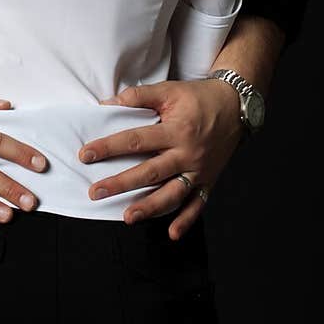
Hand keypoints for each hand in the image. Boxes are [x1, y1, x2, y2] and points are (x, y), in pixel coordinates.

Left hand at [79, 79, 242, 238]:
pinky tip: (172, 234)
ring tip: (127, 217)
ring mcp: (199, 170)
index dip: (109, 147)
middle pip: (150, 172)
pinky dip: (186, 220)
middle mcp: (188, 153)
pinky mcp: (209, 180)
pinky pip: (198, 205)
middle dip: (121, 184)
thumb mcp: (169, 90)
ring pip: (172, 194)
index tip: (86, 155)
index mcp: (176, 129)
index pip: (136, 140)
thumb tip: (106, 103)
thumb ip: (138, 96)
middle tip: (96, 192)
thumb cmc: (198, 97)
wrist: (237, 106)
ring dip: (150, 208)